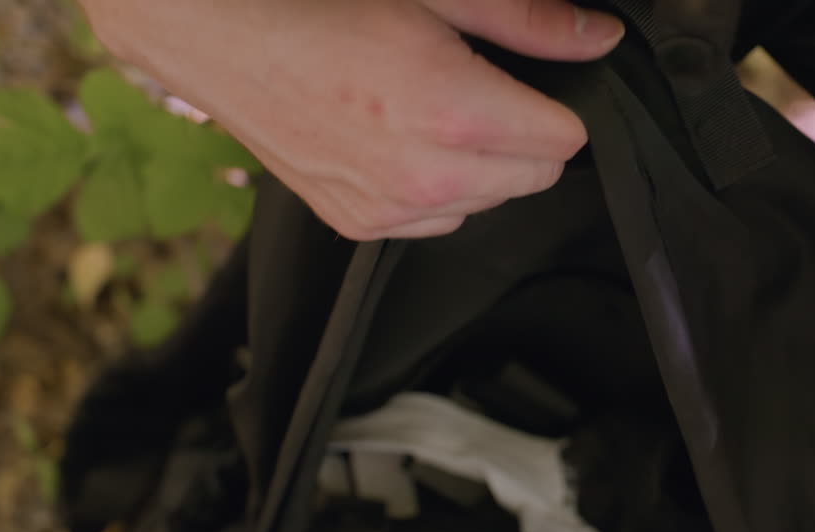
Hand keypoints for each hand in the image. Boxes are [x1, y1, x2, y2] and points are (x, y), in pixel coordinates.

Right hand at [79, 0, 624, 239]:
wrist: (217, 33)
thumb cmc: (316, 4)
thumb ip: (527, 22)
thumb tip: (597, 38)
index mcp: (453, 113)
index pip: (566, 141)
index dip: (559, 106)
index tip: (533, 83)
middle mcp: (425, 175)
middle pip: (536, 177)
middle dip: (525, 136)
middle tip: (474, 86)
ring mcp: (390, 210)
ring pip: (489, 201)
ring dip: (483, 164)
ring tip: (428, 109)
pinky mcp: (361, 225)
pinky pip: (440, 219)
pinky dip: (438, 187)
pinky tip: (399, 140)